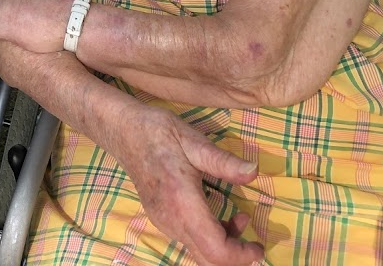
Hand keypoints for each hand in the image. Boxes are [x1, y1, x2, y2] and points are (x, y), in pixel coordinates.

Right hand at [113, 107, 264, 265]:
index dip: (241, 255)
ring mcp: (163, 222)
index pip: (215, 249)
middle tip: (254, 240)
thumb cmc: (158, 131)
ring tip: (241, 218)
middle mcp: (171, 220)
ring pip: (199, 252)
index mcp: (182, 202)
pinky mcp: (161, 219)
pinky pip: (189, 240)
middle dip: (235, 256)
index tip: (259, 245)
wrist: (123, 130)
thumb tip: (254, 172)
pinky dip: (210, 238)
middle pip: (207, 260)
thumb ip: (224, 161)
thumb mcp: (193, 140)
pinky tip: (219, 216)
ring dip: (223, 245)